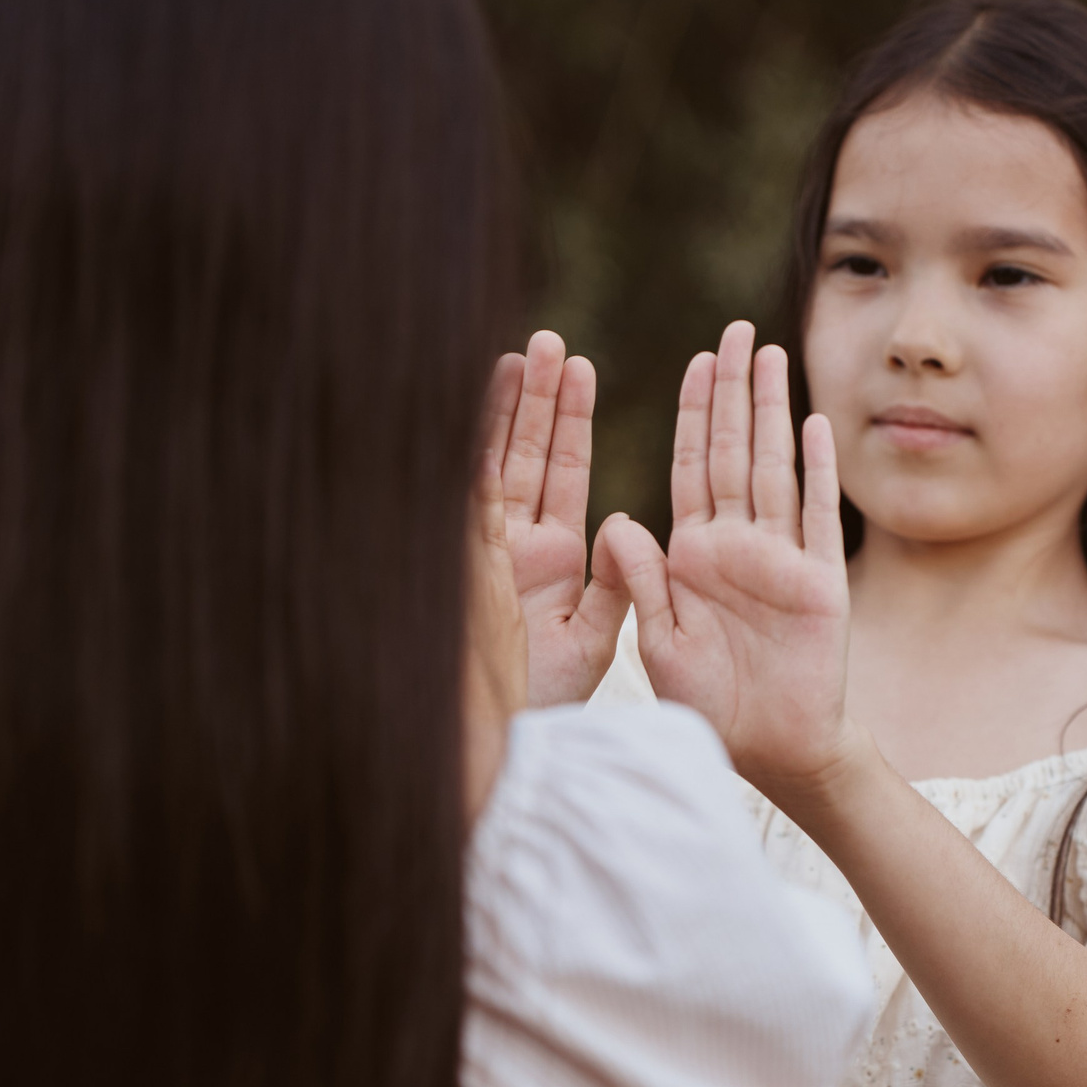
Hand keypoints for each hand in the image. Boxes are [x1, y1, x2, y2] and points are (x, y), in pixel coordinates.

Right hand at [473, 331, 629, 706]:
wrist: (502, 744)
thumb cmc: (547, 704)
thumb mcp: (594, 641)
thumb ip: (614, 585)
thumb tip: (625, 528)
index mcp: (550, 559)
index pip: (562, 473)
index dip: (569, 422)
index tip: (580, 370)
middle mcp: (513, 546)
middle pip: (525, 454)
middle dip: (536, 399)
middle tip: (546, 341)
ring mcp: (484, 552)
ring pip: (493, 464)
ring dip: (505, 412)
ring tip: (517, 354)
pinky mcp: (462, 564)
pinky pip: (466, 496)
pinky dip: (469, 450)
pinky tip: (476, 404)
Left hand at [598, 320, 858, 798]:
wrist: (770, 751)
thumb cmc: (710, 705)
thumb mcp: (659, 643)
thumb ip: (641, 581)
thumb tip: (612, 518)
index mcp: (692, 556)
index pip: (691, 469)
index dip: (693, 414)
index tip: (695, 362)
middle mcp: (737, 546)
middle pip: (735, 452)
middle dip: (733, 391)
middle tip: (735, 330)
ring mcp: (781, 559)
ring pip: (775, 469)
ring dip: (773, 412)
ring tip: (771, 355)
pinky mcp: (820, 582)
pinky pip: (818, 516)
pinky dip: (818, 472)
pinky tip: (815, 425)